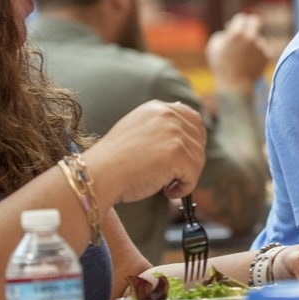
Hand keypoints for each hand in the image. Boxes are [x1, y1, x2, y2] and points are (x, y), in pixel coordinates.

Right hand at [84, 100, 206, 205]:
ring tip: (164, 185)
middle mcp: (167, 115)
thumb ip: (158, 128)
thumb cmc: (112, 162)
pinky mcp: (178, 153)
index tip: (189, 156)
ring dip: (185, 176)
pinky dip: (184, 188)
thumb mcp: (136, 131)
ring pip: (197, 159)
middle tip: (175, 175)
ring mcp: (174, 132)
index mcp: (157, 108)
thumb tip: (183, 138)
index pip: (192, 117)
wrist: (99, 175)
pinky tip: (167, 191)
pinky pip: (193, 175)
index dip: (195, 139)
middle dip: (191, 159)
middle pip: (199, 138)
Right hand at [206, 13, 270, 92]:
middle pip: (255, 21)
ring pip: (257, 39)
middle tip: (247, 28)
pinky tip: (249, 63)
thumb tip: (230, 28)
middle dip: (250, 23)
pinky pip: (262, 50)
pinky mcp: (267, 55)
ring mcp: (260, 46)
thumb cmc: (221, 66)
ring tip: (243, 59)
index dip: (237, 22)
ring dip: (251, 44)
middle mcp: (251, 37)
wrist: (234, 86)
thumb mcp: (214, 47)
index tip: (235, 26)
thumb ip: (222, 34)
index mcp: (237, 33)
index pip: (241, 18)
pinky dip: (257, 54)